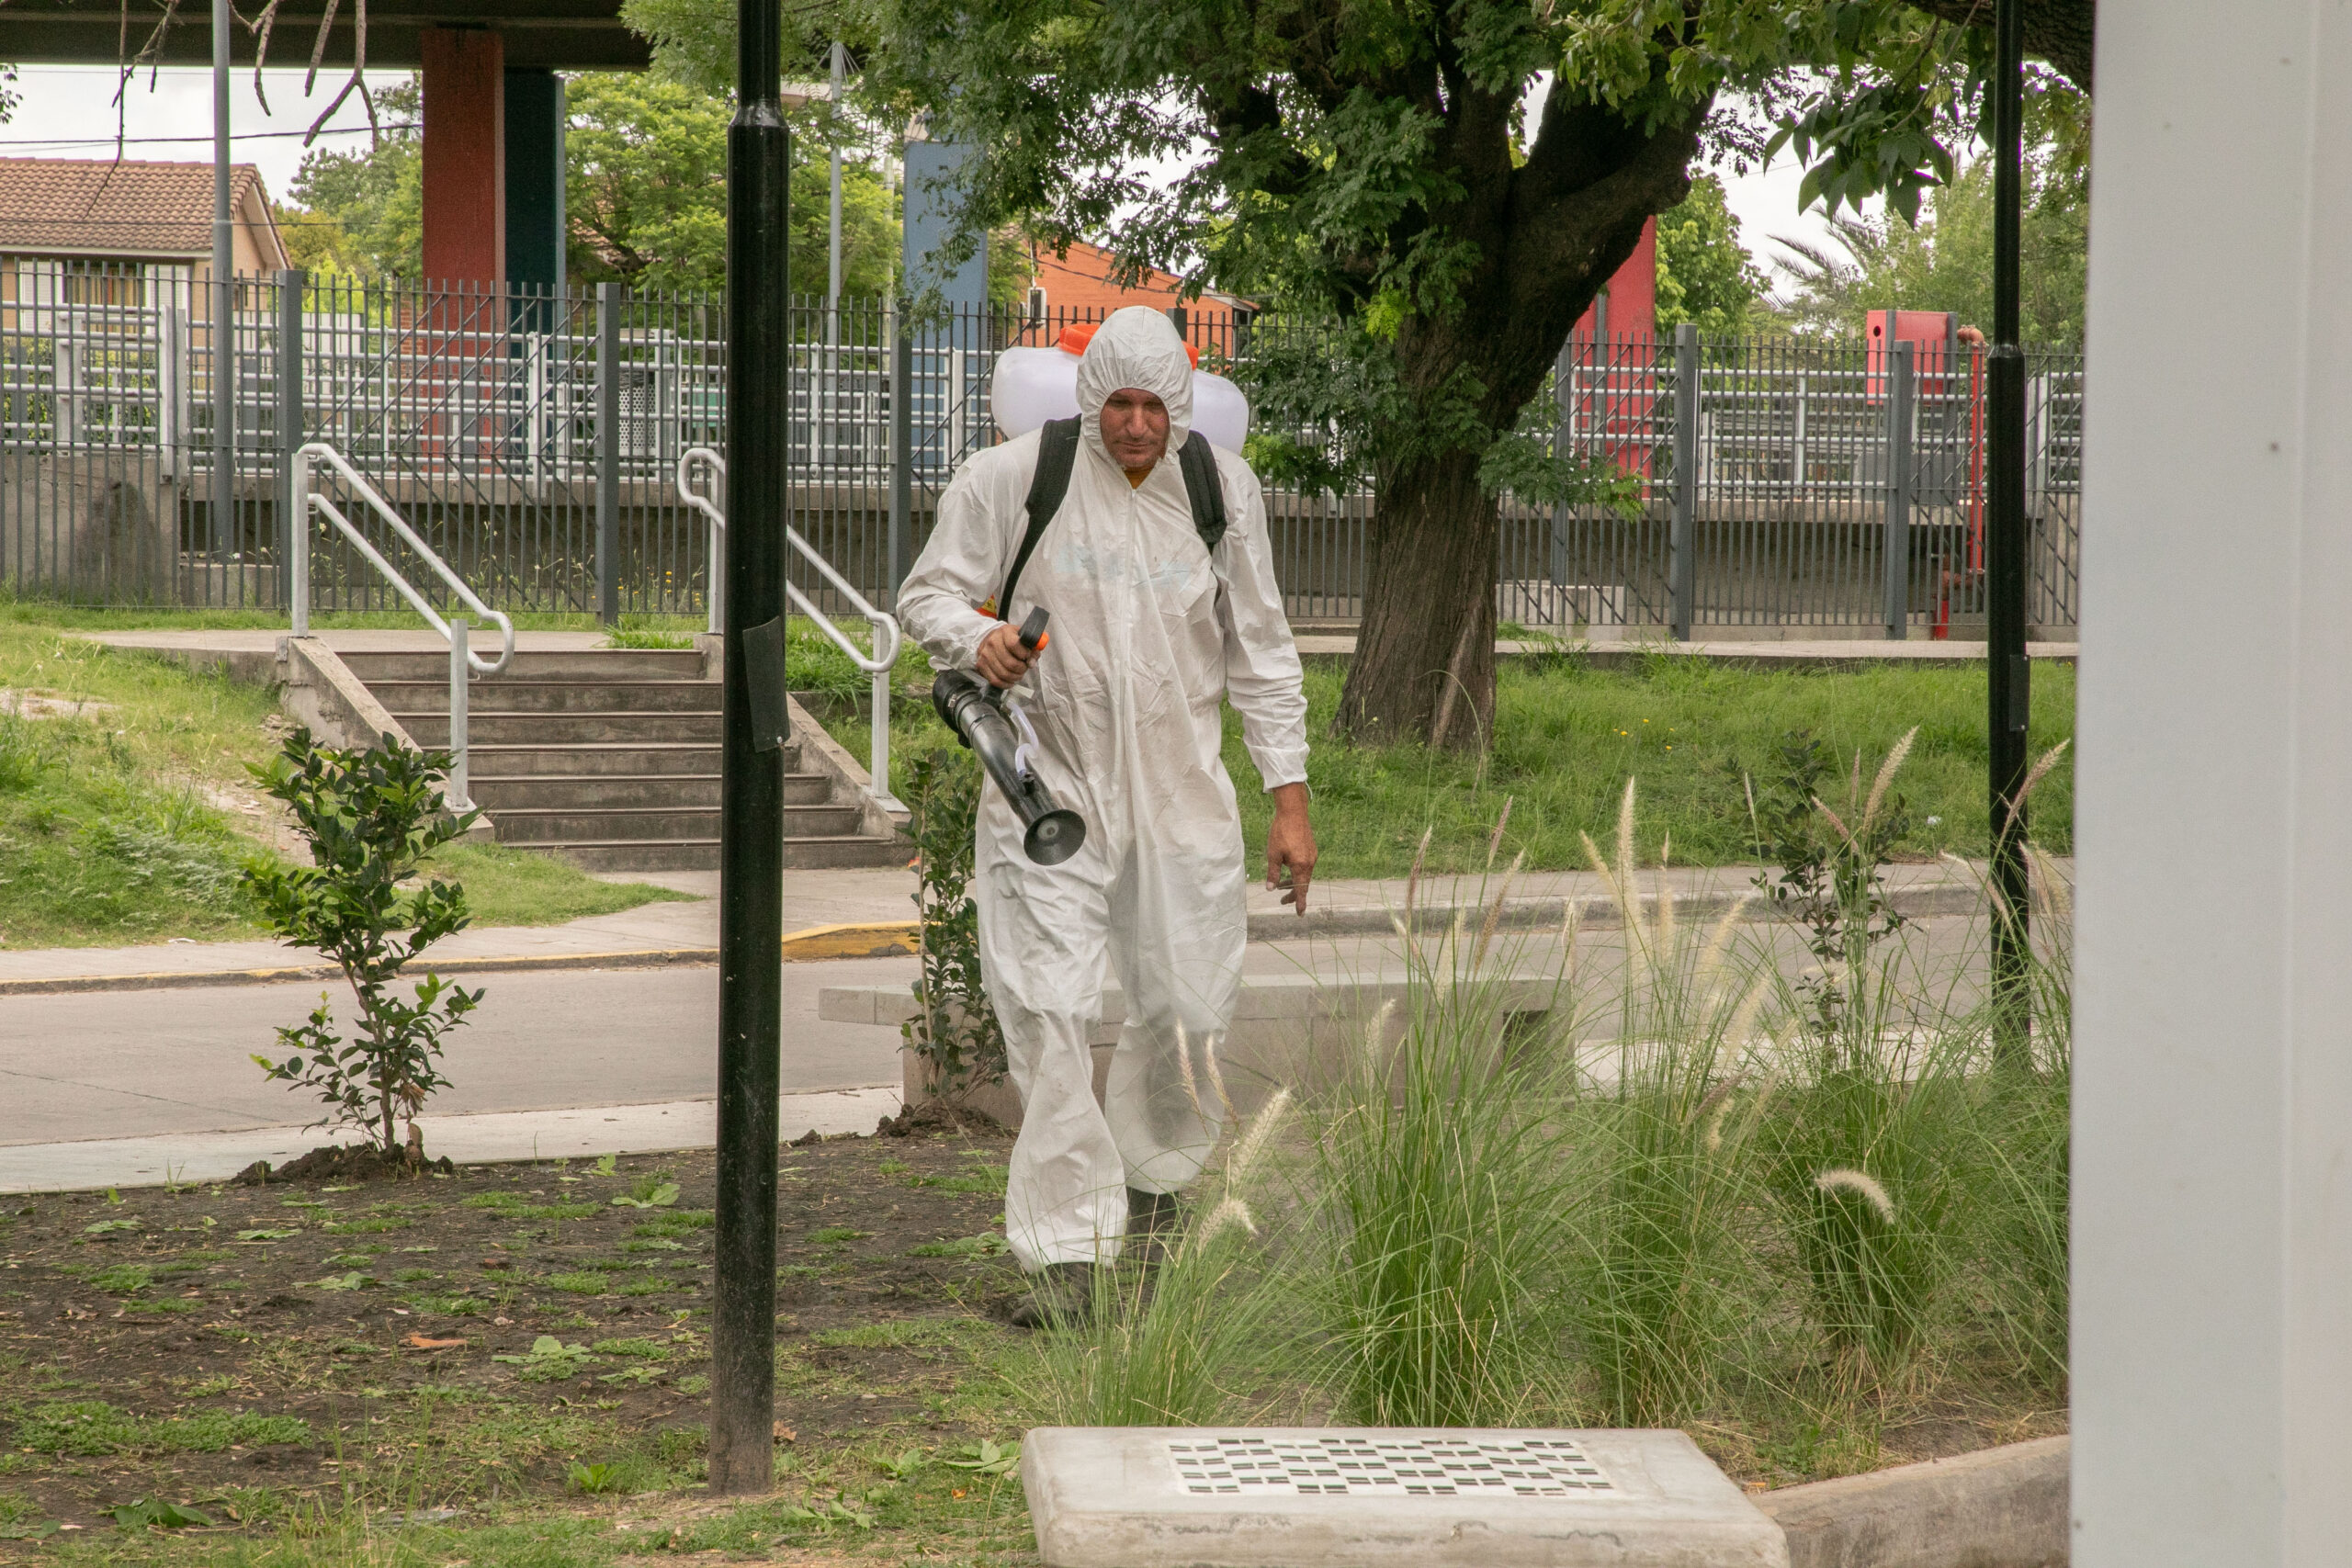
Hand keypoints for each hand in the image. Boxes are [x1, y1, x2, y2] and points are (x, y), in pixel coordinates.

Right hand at [974, 623, 1038, 688]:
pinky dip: (1005, 684)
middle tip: (1024, 668)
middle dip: (1021, 669)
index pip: (1014, 644)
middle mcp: (993, 641)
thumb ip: (1033, 649)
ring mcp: (985, 654)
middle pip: (1010, 663)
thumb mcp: (1024, 639)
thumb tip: (1031, 663)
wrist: (992, 639)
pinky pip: (995, 680)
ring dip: (1014, 677)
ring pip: (1004, 674)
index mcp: (1005, 631)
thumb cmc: (1010, 640)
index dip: (1024, 654)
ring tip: (1018, 674)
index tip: (1027, 656)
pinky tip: (1010, 680)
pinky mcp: (981, 665)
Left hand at [1265, 782, 1317, 914]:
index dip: (1300, 903)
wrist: (1293, 812)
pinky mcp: (1311, 849)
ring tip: (1281, 884)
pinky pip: (1305, 865)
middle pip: (1303, 884)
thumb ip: (1273, 874)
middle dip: (1293, 894)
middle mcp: (1309, 863)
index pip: (1301, 890)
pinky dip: (1297, 871)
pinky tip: (1288, 866)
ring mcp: (1312, 855)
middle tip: (1282, 900)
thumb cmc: (1281, 832)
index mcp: (1301, 866)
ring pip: (1304, 874)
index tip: (1300, 914)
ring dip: (1294, 881)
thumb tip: (1270, 889)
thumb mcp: (1273, 855)